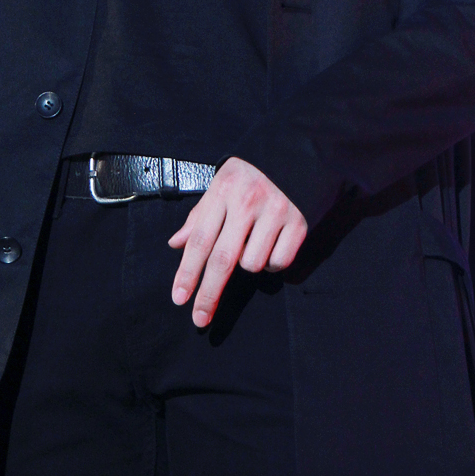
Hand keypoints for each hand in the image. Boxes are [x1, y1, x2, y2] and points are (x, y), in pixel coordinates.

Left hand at [168, 158, 307, 326]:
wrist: (292, 156)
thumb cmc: (247, 177)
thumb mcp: (218, 187)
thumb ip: (199, 216)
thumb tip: (176, 244)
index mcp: (223, 190)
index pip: (200, 239)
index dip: (188, 272)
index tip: (179, 299)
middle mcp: (248, 201)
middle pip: (223, 259)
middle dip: (209, 293)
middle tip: (199, 319)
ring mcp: (275, 211)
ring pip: (252, 264)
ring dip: (247, 263)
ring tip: (251, 241)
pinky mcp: (298, 223)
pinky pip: (278, 263)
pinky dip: (271, 261)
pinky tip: (271, 242)